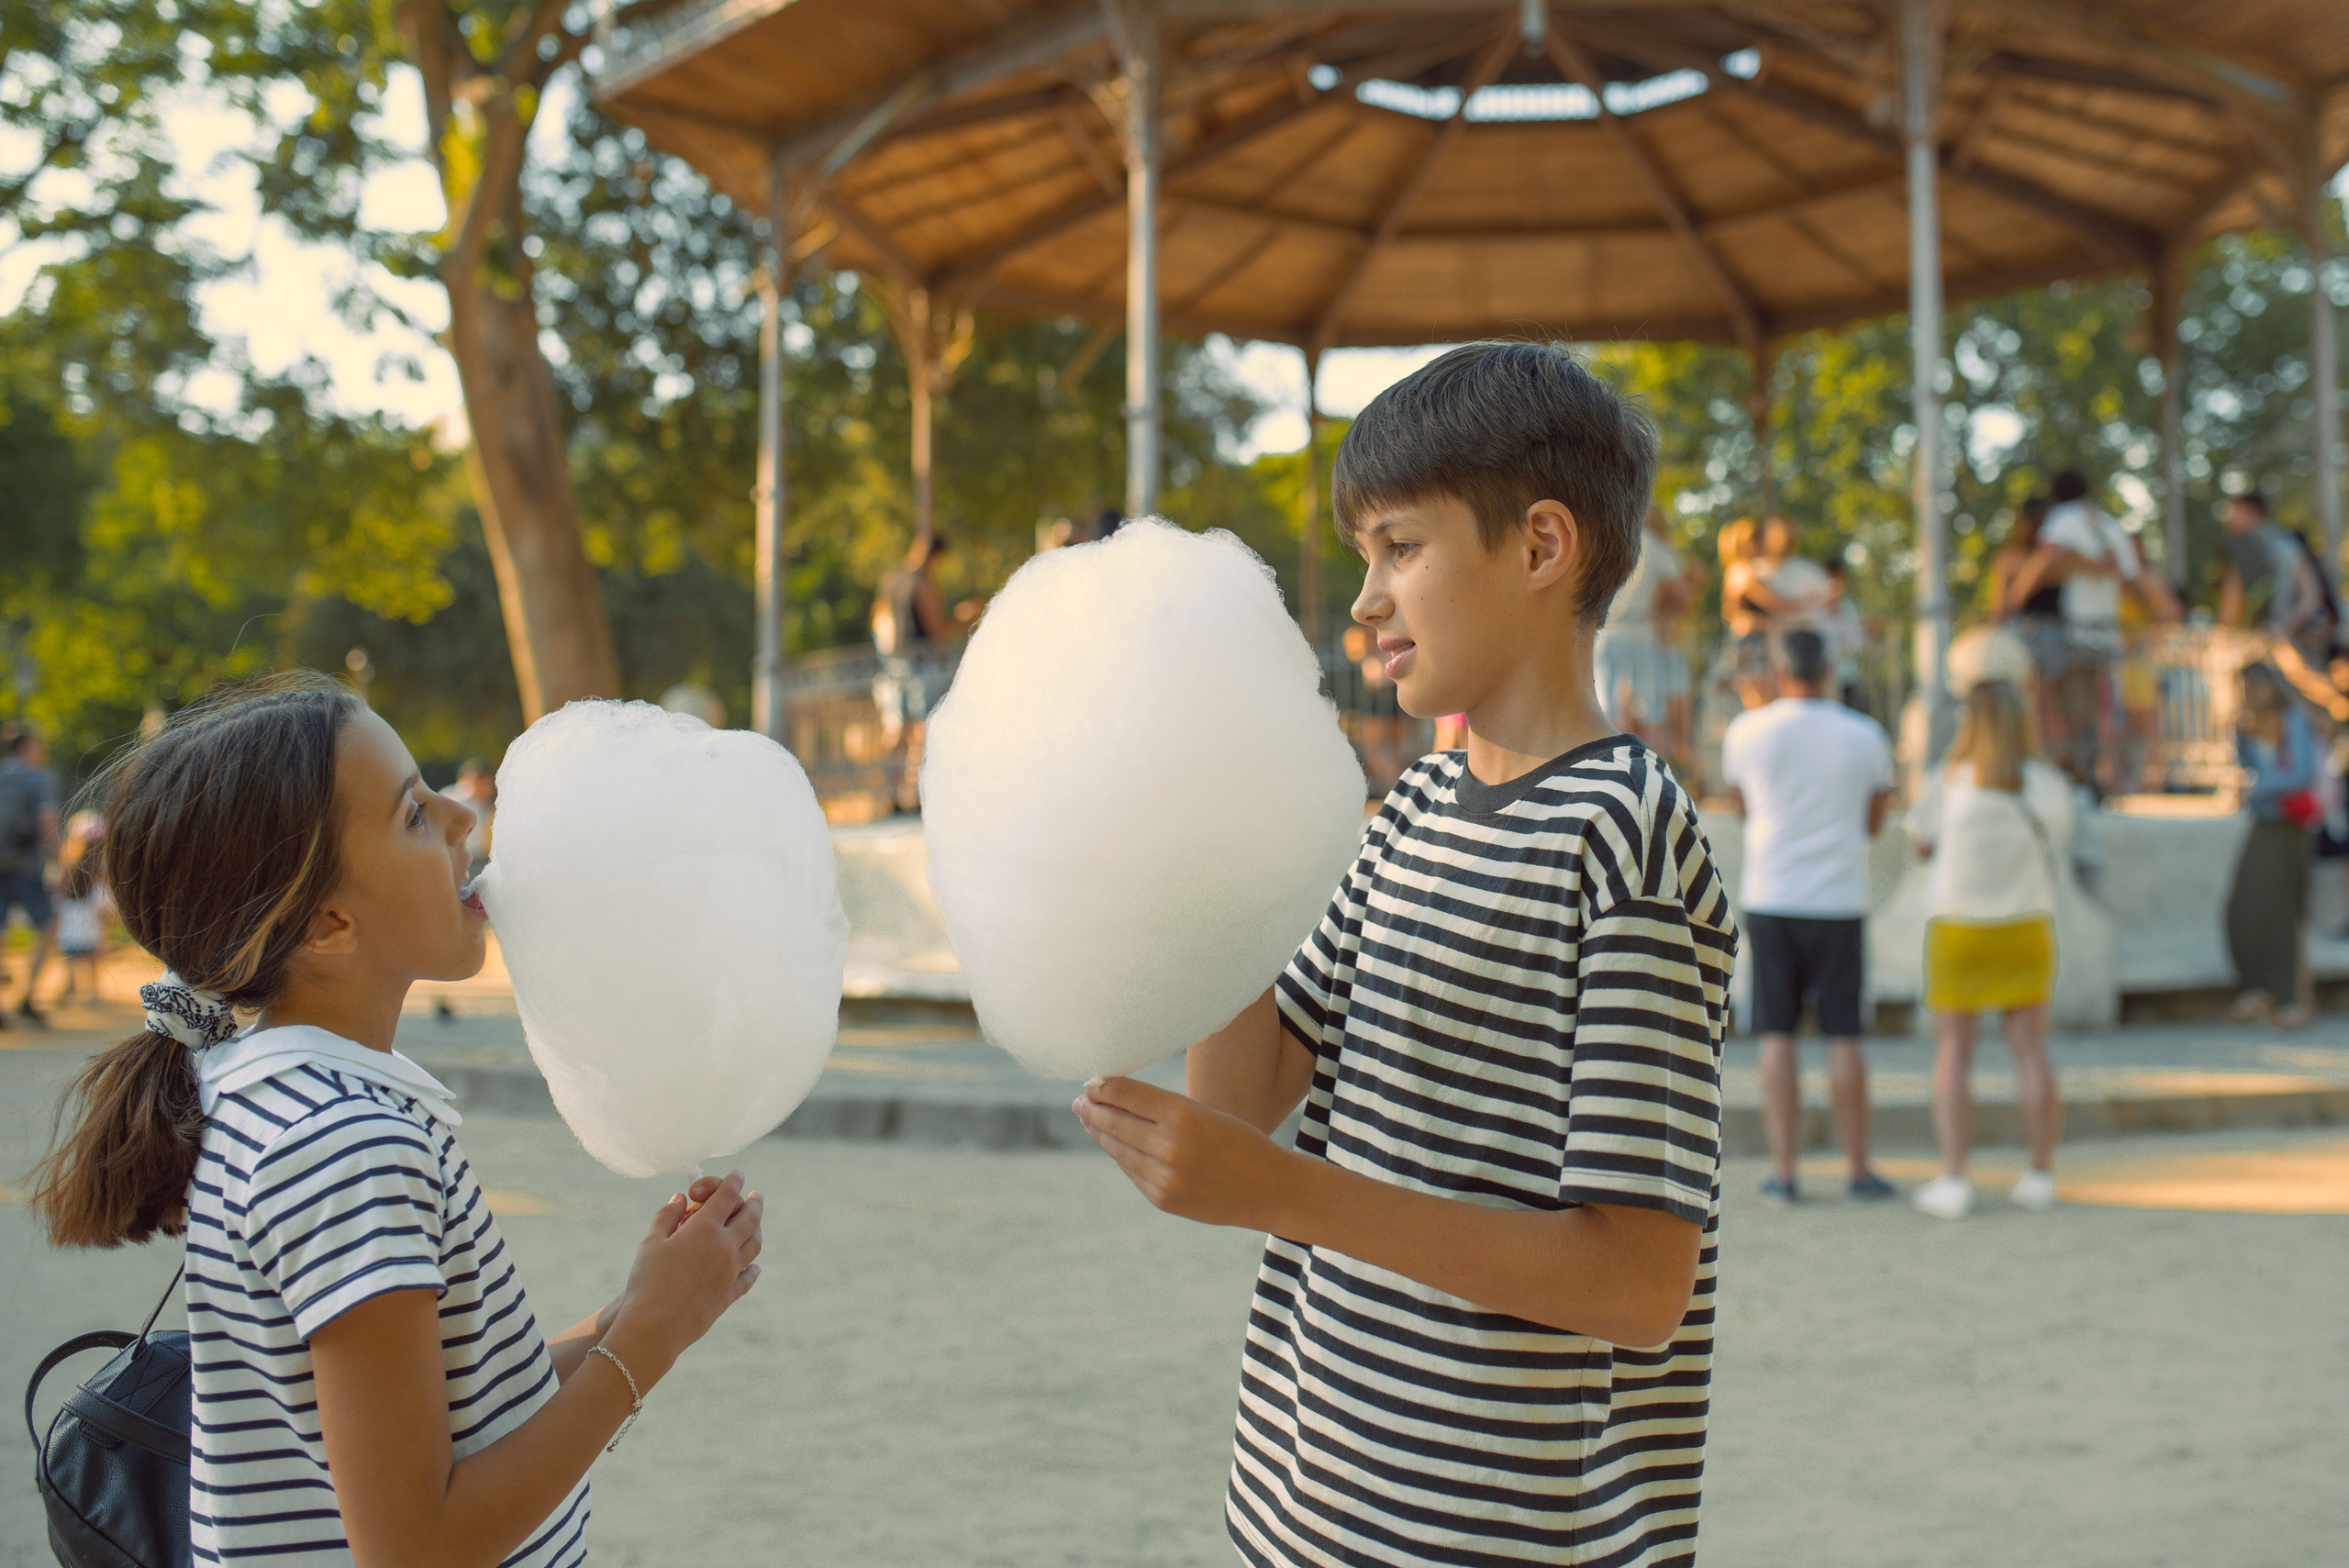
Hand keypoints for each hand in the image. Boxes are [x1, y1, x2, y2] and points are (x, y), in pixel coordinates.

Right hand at [608, 1170, 762, 1379]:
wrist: (653, 1326)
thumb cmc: (646, 1280)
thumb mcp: (651, 1242)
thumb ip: (668, 1215)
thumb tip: (681, 1198)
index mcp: (705, 1228)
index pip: (726, 1196)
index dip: (732, 1181)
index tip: (737, 1175)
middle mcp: (724, 1247)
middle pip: (750, 1217)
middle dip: (754, 1202)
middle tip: (755, 1195)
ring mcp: (731, 1272)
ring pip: (754, 1245)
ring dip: (757, 1230)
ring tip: (756, 1224)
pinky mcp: (730, 1294)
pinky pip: (748, 1277)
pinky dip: (753, 1268)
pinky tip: (754, 1266)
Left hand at [1074, 1077, 1300, 1230]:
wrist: (1270, 1188)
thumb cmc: (1240, 1141)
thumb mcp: (1206, 1113)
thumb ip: (1164, 1109)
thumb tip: (1115, 1099)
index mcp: (1183, 1114)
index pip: (1126, 1093)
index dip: (1102, 1086)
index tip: (1090, 1081)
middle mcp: (1169, 1145)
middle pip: (1115, 1121)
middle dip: (1093, 1110)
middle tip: (1079, 1101)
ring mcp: (1164, 1176)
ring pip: (1119, 1149)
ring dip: (1101, 1134)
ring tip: (1090, 1120)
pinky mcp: (1163, 1199)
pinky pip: (1133, 1172)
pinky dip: (1122, 1157)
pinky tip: (1115, 1147)